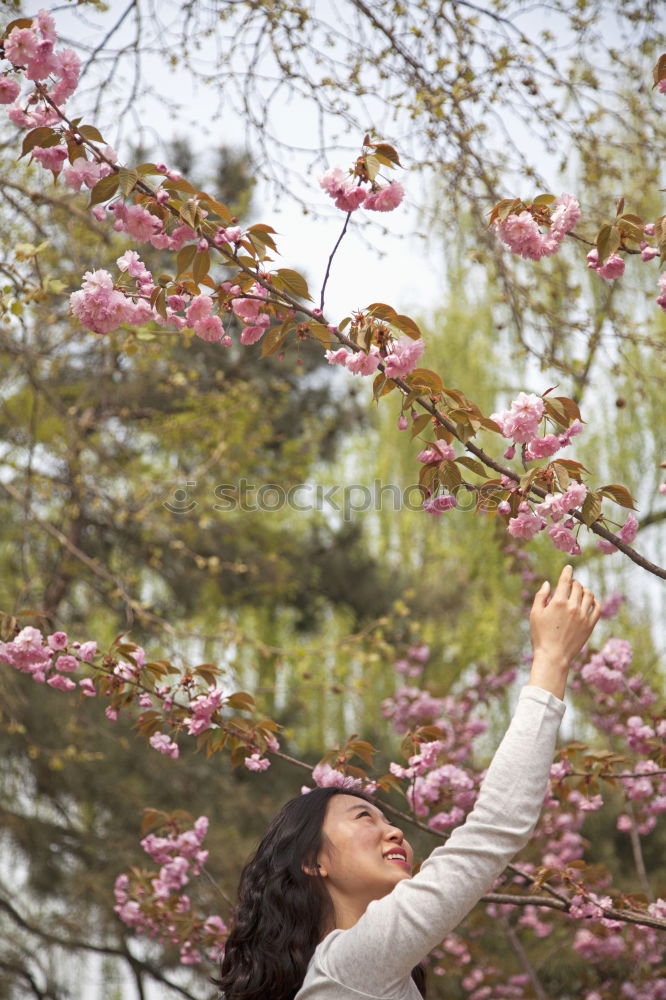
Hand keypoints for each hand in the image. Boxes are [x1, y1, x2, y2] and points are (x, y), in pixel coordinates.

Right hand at [528, 565, 601, 698]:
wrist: (553, 656)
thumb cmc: (540, 636)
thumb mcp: (535, 614)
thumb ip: (540, 596)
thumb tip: (547, 584)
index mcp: (558, 602)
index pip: (565, 581)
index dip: (567, 572)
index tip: (569, 567)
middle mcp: (573, 606)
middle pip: (578, 586)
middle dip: (574, 583)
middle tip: (570, 585)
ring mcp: (583, 616)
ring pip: (589, 595)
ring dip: (584, 590)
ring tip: (579, 592)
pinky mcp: (590, 625)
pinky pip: (597, 607)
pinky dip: (595, 601)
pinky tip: (590, 601)